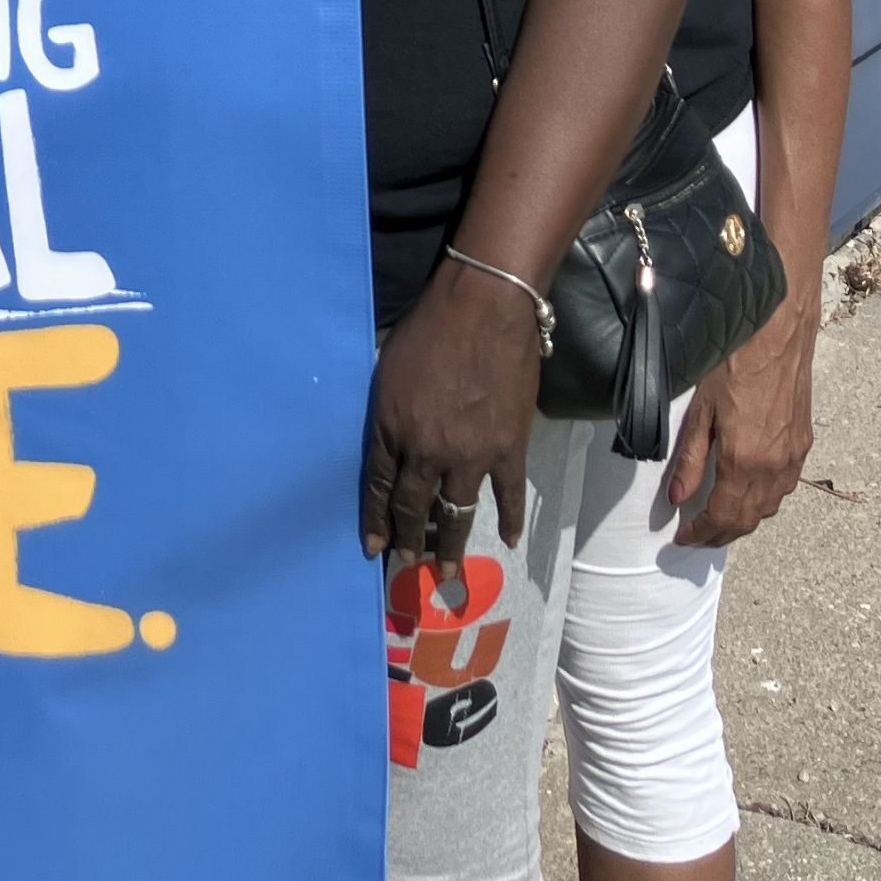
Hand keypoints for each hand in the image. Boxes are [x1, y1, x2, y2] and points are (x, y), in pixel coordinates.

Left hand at [363, 261, 543, 581]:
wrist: (484, 310)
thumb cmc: (428, 330)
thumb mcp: (388, 370)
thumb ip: (388, 412)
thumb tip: (391, 441)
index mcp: (391, 427)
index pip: (378, 486)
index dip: (375, 520)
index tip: (372, 548)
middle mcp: (426, 449)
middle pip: (413, 505)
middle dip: (408, 539)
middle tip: (407, 566)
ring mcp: (470, 453)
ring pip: (456, 510)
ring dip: (450, 542)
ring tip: (447, 571)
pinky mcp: (508, 448)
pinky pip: (507, 494)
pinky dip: (508, 520)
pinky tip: (507, 542)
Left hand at [668, 302, 815, 545]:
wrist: (777, 333)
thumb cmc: (731, 364)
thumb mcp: (699, 411)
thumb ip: (689, 459)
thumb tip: (678, 499)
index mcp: (745, 461)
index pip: (724, 516)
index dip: (702, 533)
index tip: (682, 539)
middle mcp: (775, 466)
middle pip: (750, 519)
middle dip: (722, 534)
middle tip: (698, 537)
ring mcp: (794, 456)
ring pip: (771, 506)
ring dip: (745, 519)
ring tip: (719, 519)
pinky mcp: (804, 442)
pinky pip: (785, 486)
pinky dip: (765, 500)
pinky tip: (748, 492)